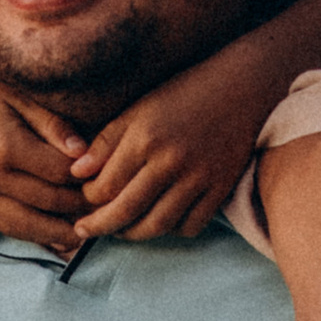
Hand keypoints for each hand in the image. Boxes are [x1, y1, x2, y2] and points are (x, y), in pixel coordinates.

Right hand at [0, 38, 92, 250]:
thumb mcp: (22, 95)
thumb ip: (54, 125)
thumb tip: (86, 155)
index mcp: (6, 148)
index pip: (61, 174)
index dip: (88, 179)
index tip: (108, 178)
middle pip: (48, 203)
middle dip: (80, 207)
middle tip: (106, 207)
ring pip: (27, 226)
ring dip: (58, 233)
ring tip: (86, 234)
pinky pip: (5, 226)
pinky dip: (32, 235)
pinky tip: (55, 236)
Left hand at [68, 43, 273, 241]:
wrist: (242, 86)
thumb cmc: (184, 93)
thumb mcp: (139, 108)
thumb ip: (106, 141)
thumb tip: (77, 173)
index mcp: (145, 138)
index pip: (105, 186)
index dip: (88, 198)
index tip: (83, 198)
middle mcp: (170, 162)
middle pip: (126, 211)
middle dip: (100, 226)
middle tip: (84, 231)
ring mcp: (199, 178)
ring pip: (157, 225)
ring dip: (133, 234)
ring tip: (120, 230)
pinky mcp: (221, 188)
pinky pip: (191, 225)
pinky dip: (172, 229)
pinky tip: (160, 220)